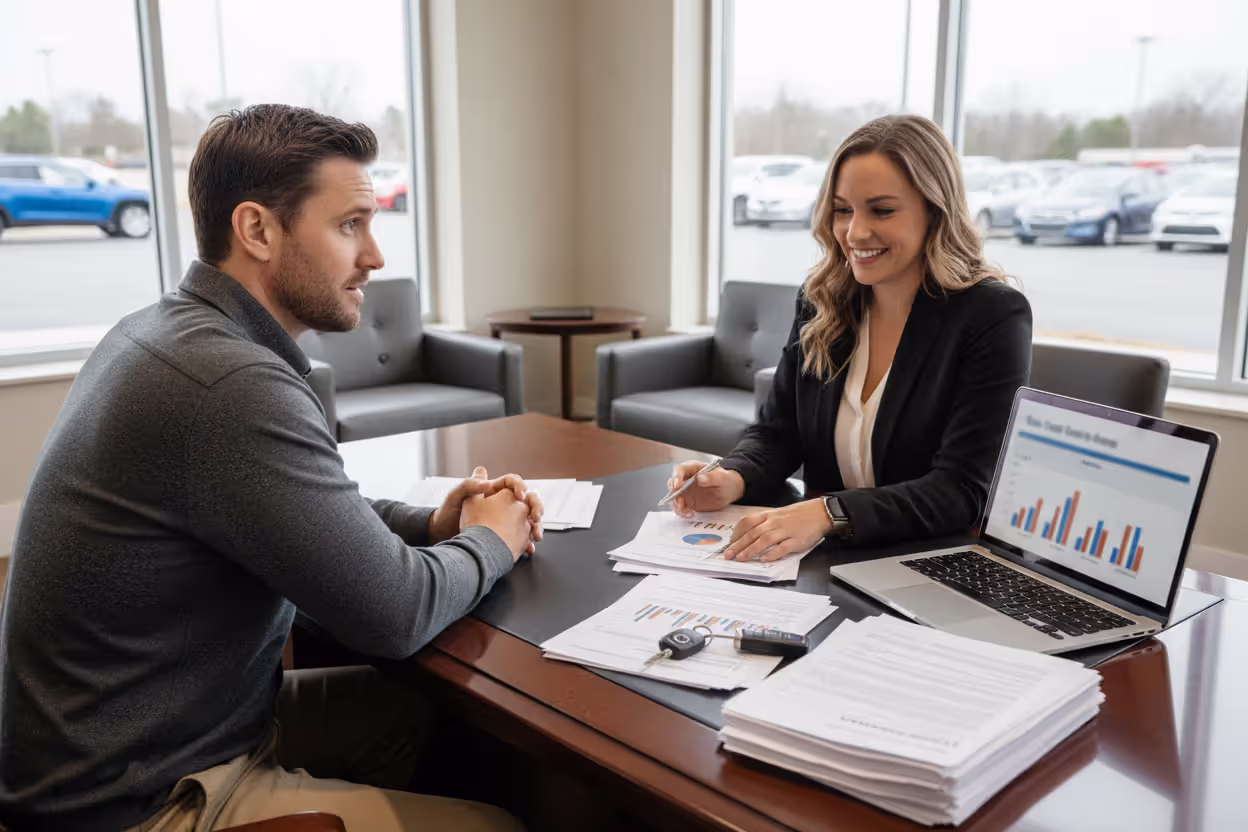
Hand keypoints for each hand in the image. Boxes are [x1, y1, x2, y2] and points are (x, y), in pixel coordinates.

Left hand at [429, 467, 543, 552]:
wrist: (442, 535)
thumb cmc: (446, 513)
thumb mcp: (455, 496)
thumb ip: (469, 486)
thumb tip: (487, 481)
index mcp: (491, 490)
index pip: (512, 482)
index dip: (520, 486)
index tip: (520, 496)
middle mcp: (501, 504)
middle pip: (526, 501)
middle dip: (536, 507)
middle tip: (535, 516)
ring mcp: (505, 520)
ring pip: (527, 520)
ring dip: (536, 526)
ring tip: (536, 535)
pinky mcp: (504, 536)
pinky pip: (521, 537)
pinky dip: (527, 543)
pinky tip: (528, 549)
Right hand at [667, 460, 745, 518]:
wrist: (730, 490)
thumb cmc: (726, 479)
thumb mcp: (722, 477)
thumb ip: (712, 477)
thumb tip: (700, 477)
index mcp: (693, 469)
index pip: (680, 470)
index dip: (676, 477)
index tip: (677, 485)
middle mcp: (686, 479)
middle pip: (673, 484)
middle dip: (673, 493)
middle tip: (679, 501)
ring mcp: (687, 491)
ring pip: (675, 497)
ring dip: (677, 505)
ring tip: (685, 511)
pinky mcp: (689, 502)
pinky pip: (681, 507)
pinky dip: (682, 512)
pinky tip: (690, 514)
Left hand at [721, 499, 831, 561]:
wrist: (820, 512)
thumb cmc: (799, 515)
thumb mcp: (778, 514)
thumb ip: (764, 523)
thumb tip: (748, 535)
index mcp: (769, 515)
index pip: (747, 522)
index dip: (736, 534)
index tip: (729, 544)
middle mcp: (774, 522)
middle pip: (752, 533)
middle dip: (738, 545)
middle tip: (728, 555)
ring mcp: (785, 531)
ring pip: (764, 540)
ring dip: (751, 550)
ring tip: (741, 559)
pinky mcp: (796, 540)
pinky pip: (782, 548)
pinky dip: (772, 554)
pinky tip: (763, 559)